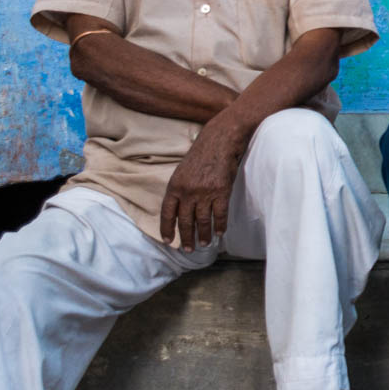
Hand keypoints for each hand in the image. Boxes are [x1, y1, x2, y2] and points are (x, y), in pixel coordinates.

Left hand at [159, 123, 243, 251]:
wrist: (220, 139)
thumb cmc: (202, 153)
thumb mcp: (183, 170)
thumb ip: (180, 189)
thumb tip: (179, 208)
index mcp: (175, 186)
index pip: (167, 213)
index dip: (167, 229)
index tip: (168, 241)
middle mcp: (187, 191)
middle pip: (185, 221)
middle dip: (186, 238)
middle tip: (187, 250)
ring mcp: (205, 192)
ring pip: (202, 221)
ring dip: (203, 235)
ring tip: (204, 244)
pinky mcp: (221, 191)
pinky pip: (220, 214)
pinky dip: (220, 226)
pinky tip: (220, 233)